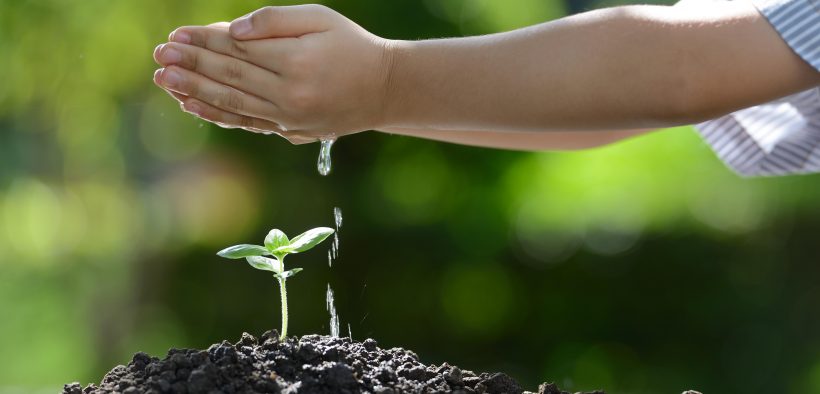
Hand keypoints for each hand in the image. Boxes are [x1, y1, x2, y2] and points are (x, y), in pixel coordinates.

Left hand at [153, 4, 394, 142]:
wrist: (385, 89)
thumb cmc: (352, 45)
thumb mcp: (320, 18)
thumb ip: (274, 21)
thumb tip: (232, 30)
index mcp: (296, 61)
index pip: (238, 49)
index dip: (204, 42)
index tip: (175, 36)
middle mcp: (290, 94)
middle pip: (229, 76)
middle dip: (191, 65)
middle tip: (159, 57)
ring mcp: (289, 117)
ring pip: (232, 103)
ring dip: (194, 91)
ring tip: (164, 81)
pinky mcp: (290, 130)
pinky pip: (246, 122)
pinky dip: (217, 114)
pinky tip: (192, 105)